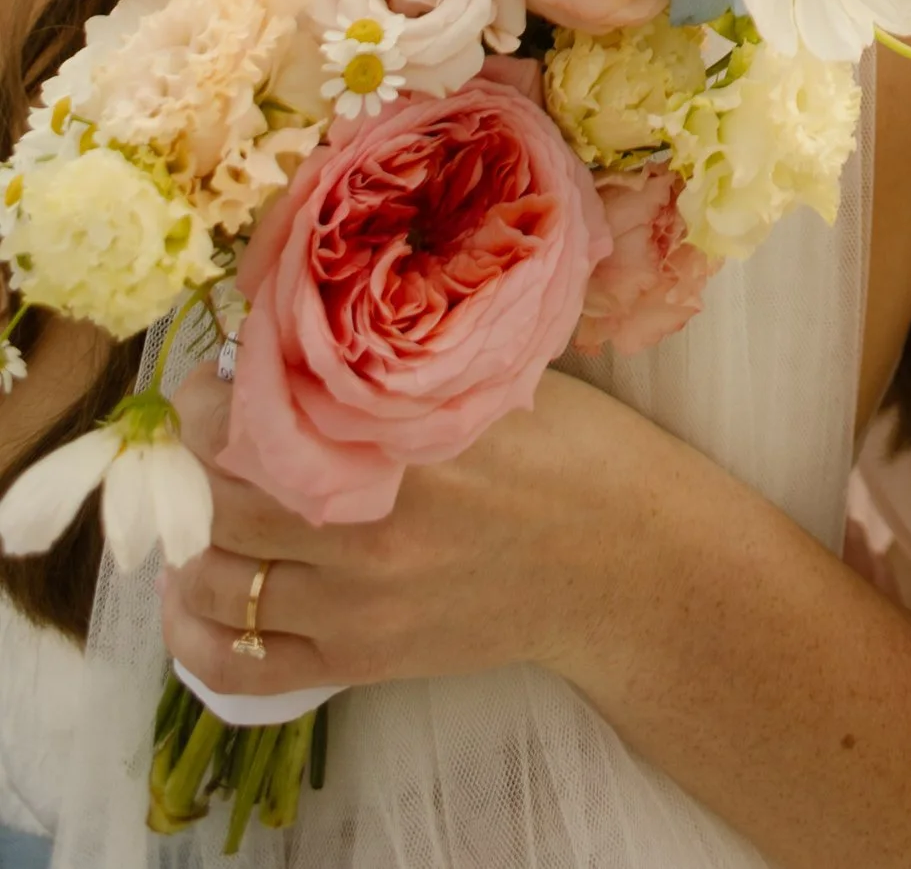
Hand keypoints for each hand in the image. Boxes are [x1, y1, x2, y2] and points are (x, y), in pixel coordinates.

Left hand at [161, 365, 650, 700]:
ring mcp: (363, 601)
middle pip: (221, 497)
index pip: (258, 416)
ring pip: (219, 578)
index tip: (216, 375)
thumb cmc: (577, 453)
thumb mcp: (492, 381)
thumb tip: (306, 339)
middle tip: (202, 433)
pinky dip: (198, 633)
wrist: (628, 566)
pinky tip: (196, 594)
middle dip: (189, 461)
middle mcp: (372, 526)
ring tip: (202, 502)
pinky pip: (241, 665)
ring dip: (191, 538)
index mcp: (408, 440)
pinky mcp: (364, 659)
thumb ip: (399, 369)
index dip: (212, 395)